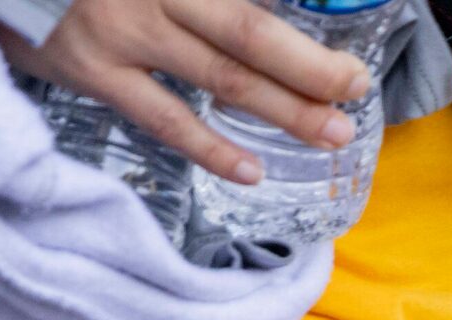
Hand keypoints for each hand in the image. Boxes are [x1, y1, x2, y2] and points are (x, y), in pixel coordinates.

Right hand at [0, 0, 369, 185]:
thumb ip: (206, 0)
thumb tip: (261, 7)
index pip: (250, 0)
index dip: (298, 17)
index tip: (347, 54)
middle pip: (250, 30)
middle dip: (312, 66)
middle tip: (358, 88)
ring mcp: (124, 29)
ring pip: (221, 75)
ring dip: (283, 109)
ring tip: (332, 134)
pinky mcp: (93, 69)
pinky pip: (163, 116)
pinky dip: (211, 147)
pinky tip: (251, 170)